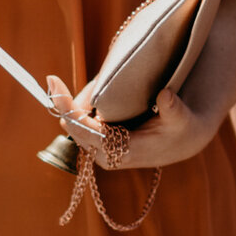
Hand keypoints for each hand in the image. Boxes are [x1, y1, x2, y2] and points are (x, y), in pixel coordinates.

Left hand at [45, 76, 219, 167]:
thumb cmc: (181, 129)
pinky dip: (73, 108)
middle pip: (73, 129)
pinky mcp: (99, 142)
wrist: (182, 142)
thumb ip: (173, 109)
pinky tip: (70, 93)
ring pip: (73, 127)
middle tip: (52, 80)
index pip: (87, 132)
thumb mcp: (181, 119)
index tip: (54, 86)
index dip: (69, 109)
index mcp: (123, 151)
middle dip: (62, 105)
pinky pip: (79, 125)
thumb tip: (165, 96)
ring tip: (60, 85)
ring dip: (66, 106)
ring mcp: (101, 150)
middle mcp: (107, 155)